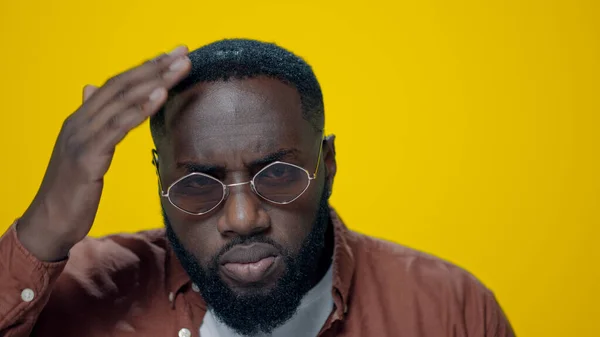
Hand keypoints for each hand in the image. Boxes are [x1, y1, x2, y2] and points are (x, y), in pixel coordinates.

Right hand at [17, 46, 191, 260]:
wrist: (50, 223)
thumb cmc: (72, 190)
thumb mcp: (83, 150)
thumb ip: (92, 121)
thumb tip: (91, 89)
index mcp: (81, 119)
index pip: (117, 84)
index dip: (145, 68)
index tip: (173, 56)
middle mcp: (80, 121)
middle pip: (122, 86)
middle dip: (155, 67)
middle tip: (184, 53)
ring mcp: (81, 137)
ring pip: (121, 101)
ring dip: (154, 81)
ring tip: (180, 68)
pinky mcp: (87, 157)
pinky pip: (117, 127)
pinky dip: (140, 109)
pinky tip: (160, 95)